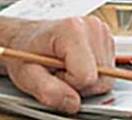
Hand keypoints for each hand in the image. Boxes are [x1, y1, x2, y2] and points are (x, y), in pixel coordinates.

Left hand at [0, 17, 116, 113]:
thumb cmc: (24, 52)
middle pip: (100, 78)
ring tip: (65, 67)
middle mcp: (92, 28)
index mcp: (72, 31)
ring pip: (106, 76)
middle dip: (78, 84)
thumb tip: (74, 102)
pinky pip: (107, 71)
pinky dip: (91, 73)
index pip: (86, 77)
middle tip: (58, 72)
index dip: (68, 84)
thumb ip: (49, 91)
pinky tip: (75, 64)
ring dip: (85, 79)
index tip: (54, 74)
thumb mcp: (26, 76)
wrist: (24, 38)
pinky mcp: (106, 39)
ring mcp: (102, 32)